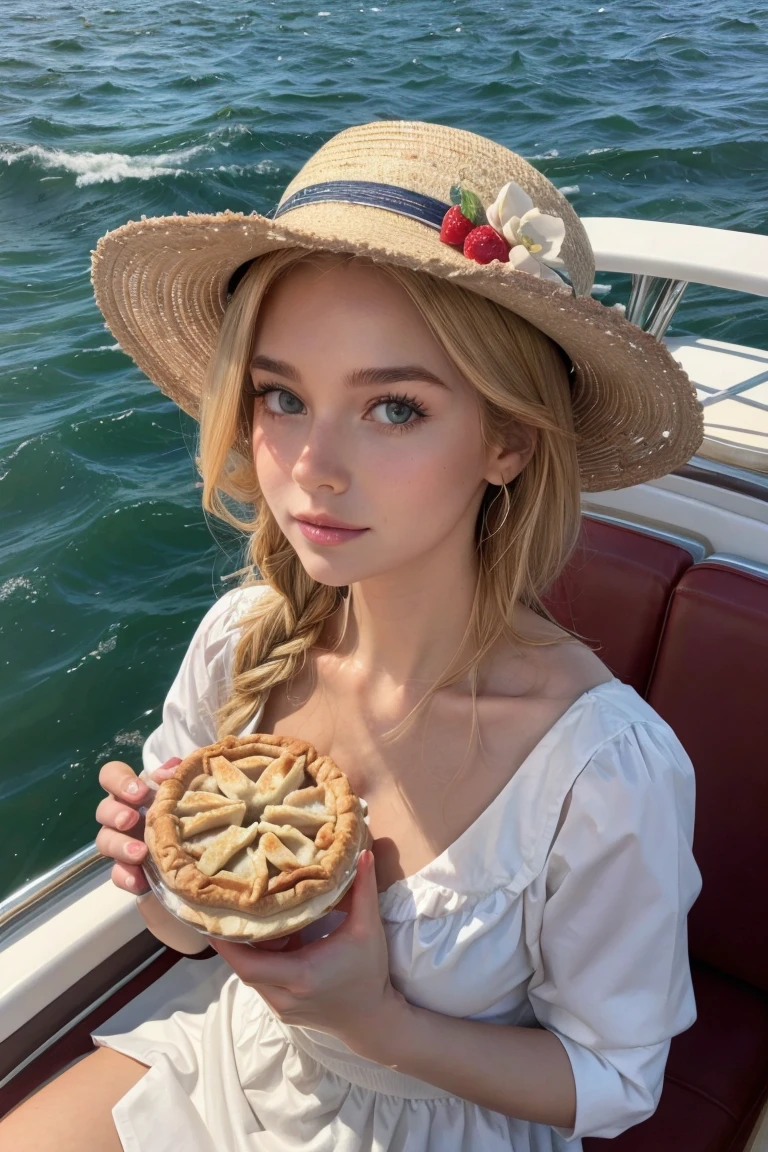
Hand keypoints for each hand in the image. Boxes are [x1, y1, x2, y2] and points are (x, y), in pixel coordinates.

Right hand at [95, 757, 181, 892]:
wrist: (201, 850)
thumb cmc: (188, 809)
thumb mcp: (186, 789)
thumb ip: (177, 775)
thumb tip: (171, 769)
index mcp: (133, 790)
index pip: (111, 775)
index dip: (119, 780)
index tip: (140, 791)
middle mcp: (122, 814)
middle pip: (104, 810)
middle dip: (115, 814)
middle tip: (131, 820)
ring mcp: (121, 842)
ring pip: (105, 842)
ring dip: (120, 846)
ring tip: (139, 853)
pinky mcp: (127, 869)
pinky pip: (117, 874)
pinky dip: (126, 877)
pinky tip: (139, 881)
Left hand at [207, 850, 405, 1051]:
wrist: (373, 1020)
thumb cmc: (369, 973)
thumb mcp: (367, 929)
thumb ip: (364, 891)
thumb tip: (363, 852)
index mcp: (301, 975)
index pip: (249, 965)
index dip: (226, 945)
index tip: (211, 920)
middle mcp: (284, 996)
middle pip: (244, 968)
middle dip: (232, 941)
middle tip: (224, 908)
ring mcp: (281, 1007)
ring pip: (252, 975)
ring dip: (248, 950)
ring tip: (245, 917)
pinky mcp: (283, 1009)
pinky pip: (263, 982)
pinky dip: (261, 961)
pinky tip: (270, 937)